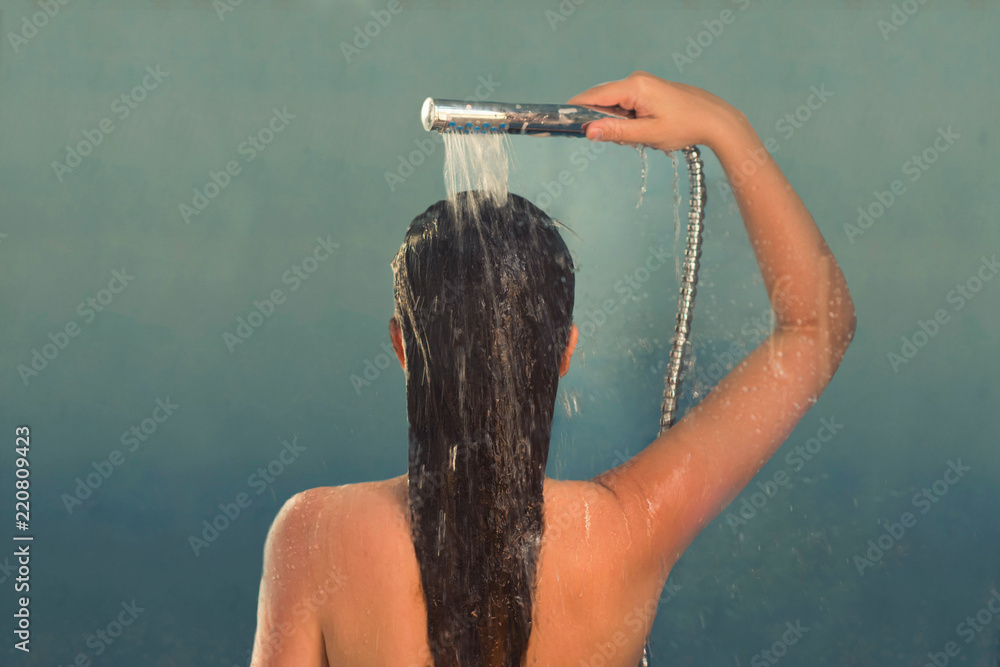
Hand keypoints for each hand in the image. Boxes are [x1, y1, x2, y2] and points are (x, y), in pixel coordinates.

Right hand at [567, 71, 744, 152]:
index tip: (563, 124)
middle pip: (601, 99)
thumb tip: (588, 131)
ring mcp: (641, 83)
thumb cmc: (685, 126)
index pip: (593, 96)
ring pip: (614, 104)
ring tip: (639, 136)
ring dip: (618, 123)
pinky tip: (643, 130)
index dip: (576, 110)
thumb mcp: (648, 135)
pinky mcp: (647, 89)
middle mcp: (635, 80)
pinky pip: (626, 104)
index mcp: (634, 87)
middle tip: (620, 140)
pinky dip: (627, 119)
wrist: (714, 119)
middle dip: (602, 121)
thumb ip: (616, 132)